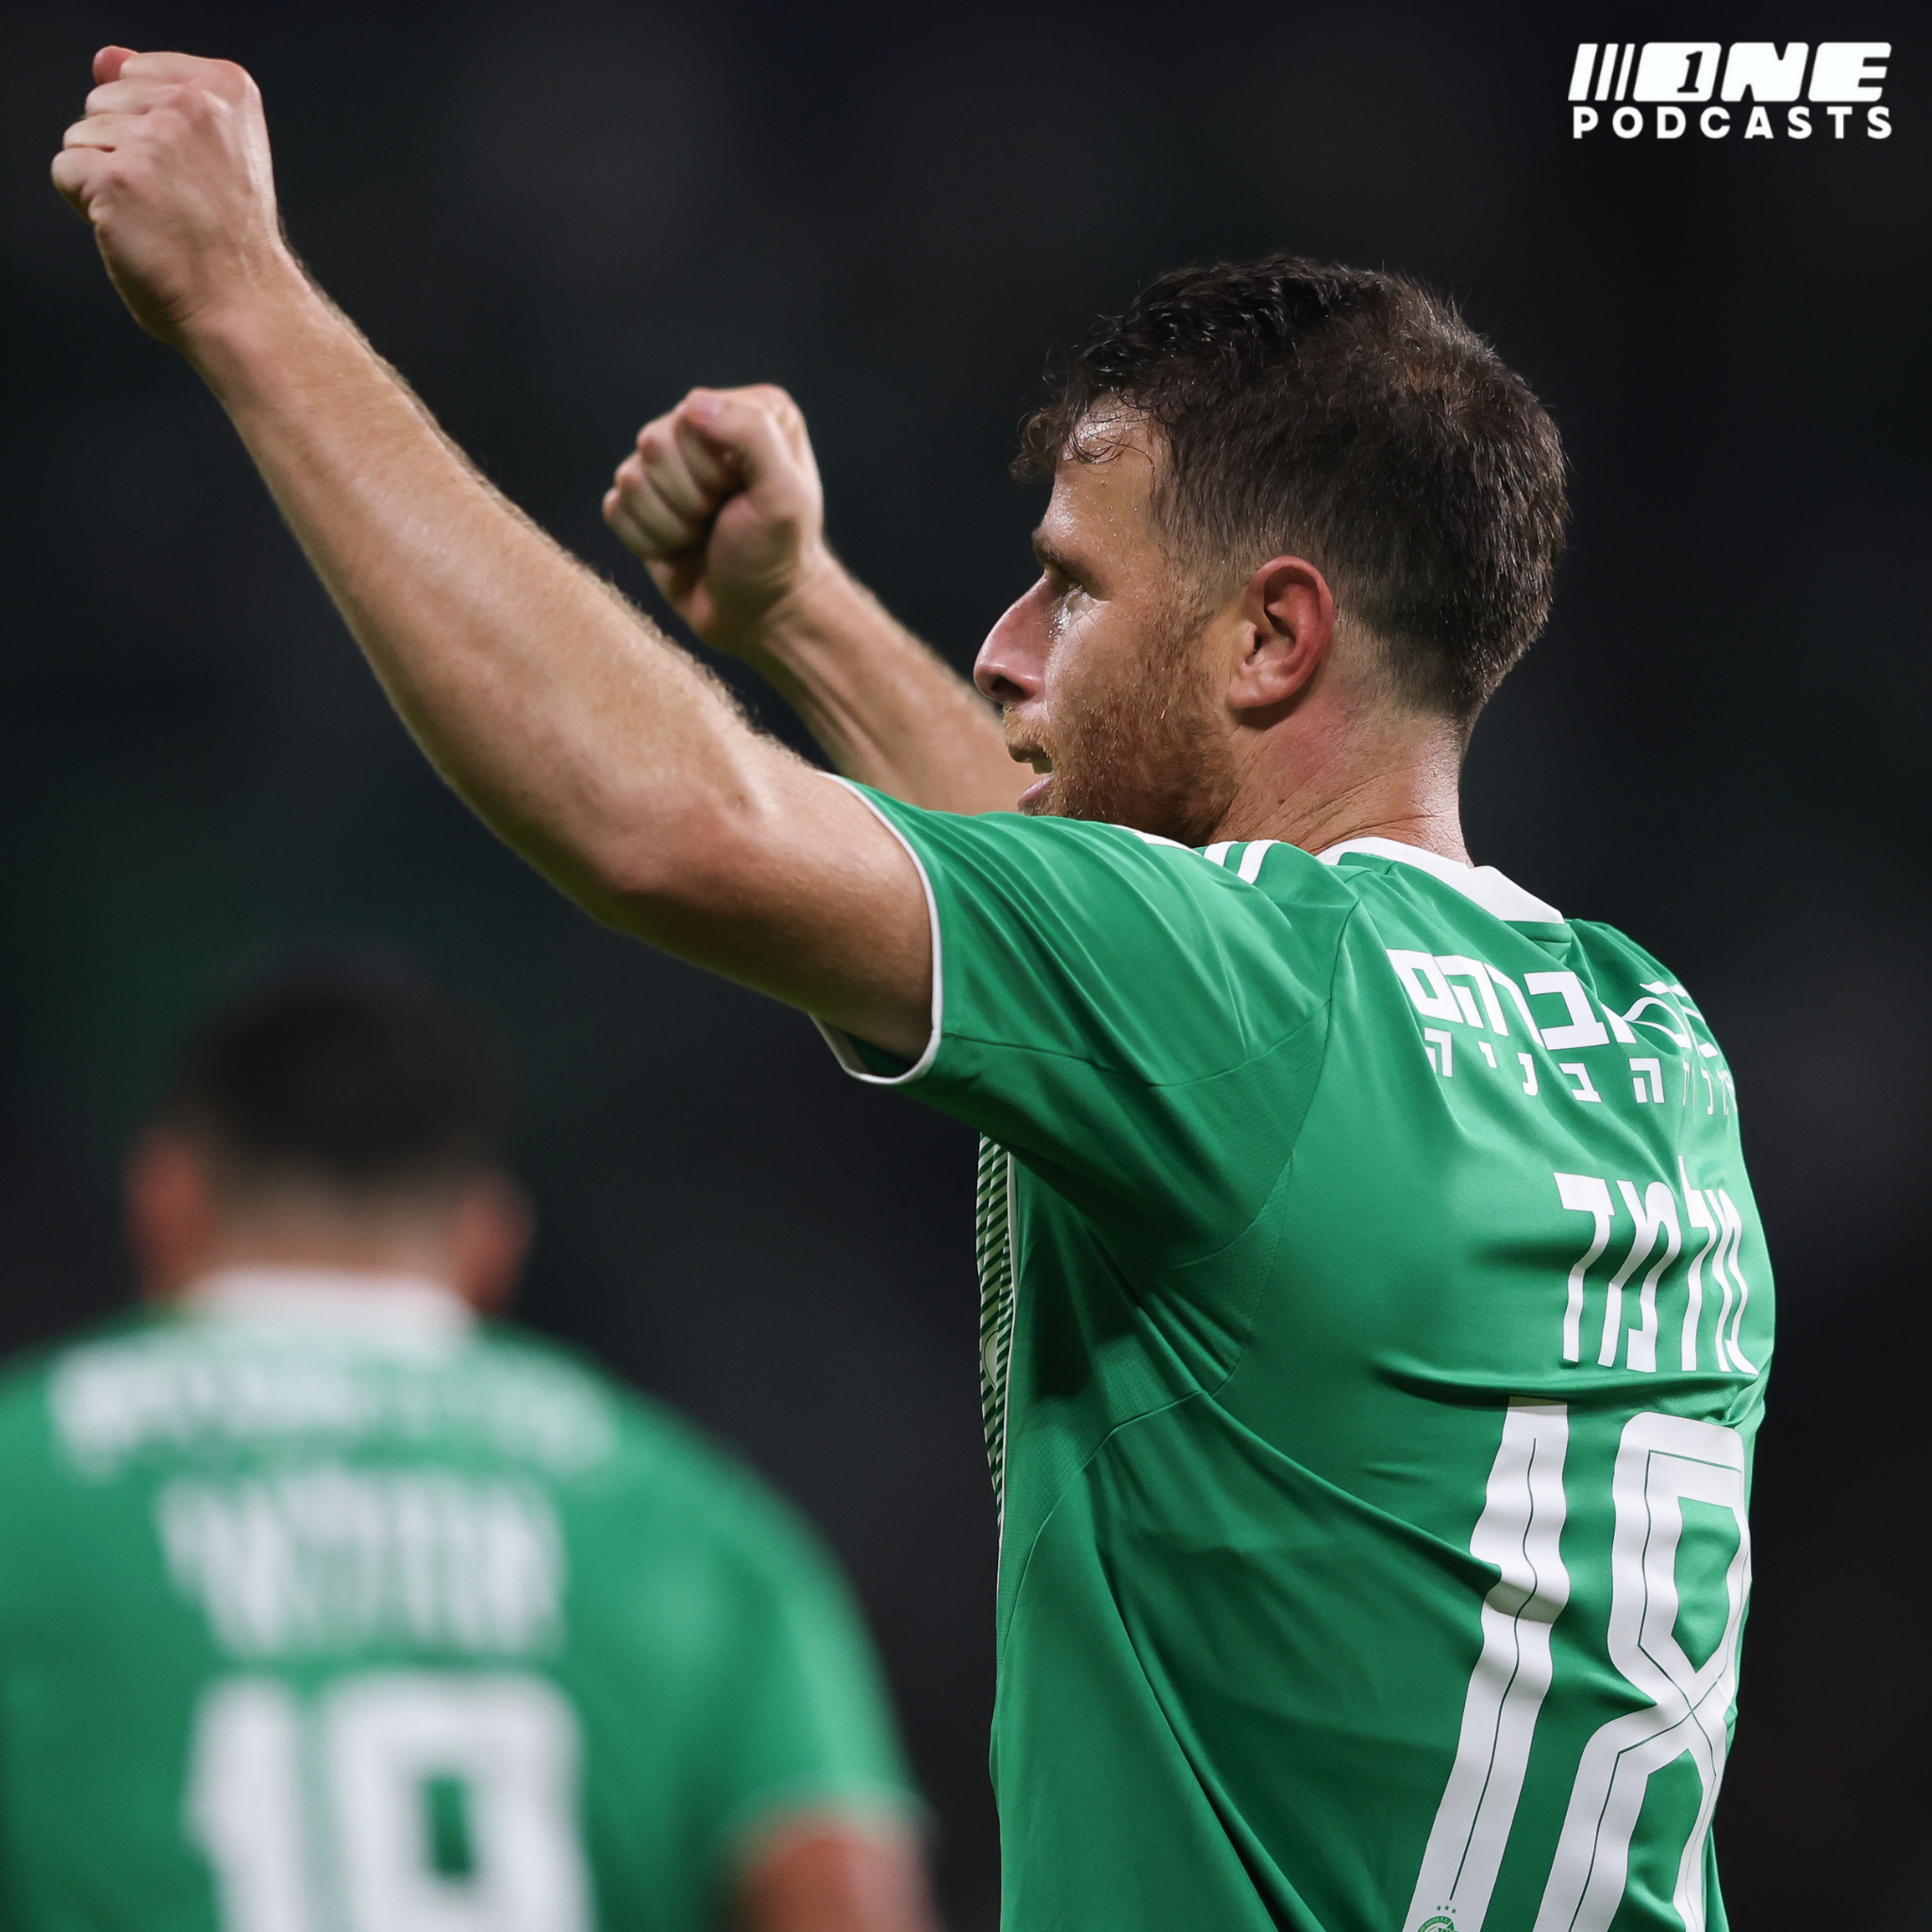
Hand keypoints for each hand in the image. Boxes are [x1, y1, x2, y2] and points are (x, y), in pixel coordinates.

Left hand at [51, 46, 300, 345]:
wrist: (247, 306)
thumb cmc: (231, 240)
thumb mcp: (213, 148)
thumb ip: (158, 94)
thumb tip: (105, 57)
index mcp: (226, 87)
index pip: (136, 74)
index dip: (150, 128)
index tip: (197, 174)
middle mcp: (192, 104)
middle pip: (102, 100)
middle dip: (124, 151)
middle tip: (179, 204)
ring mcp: (153, 140)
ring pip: (81, 136)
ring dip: (107, 181)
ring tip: (160, 219)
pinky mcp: (117, 177)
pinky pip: (67, 172)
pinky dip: (88, 207)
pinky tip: (135, 230)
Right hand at [604, 385, 828, 654]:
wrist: (759, 613)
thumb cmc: (776, 554)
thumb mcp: (783, 496)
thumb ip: (753, 436)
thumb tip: (693, 405)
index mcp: (750, 408)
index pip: (692, 417)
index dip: (711, 468)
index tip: (743, 496)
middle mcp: (706, 426)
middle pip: (654, 443)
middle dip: (690, 498)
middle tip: (722, 518)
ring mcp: (669, 462)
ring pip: (631, 478)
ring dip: (671, 524)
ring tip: (704, 534)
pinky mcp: (640, 500)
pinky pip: (615, 509)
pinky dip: (649, 540)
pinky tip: (682, 547)